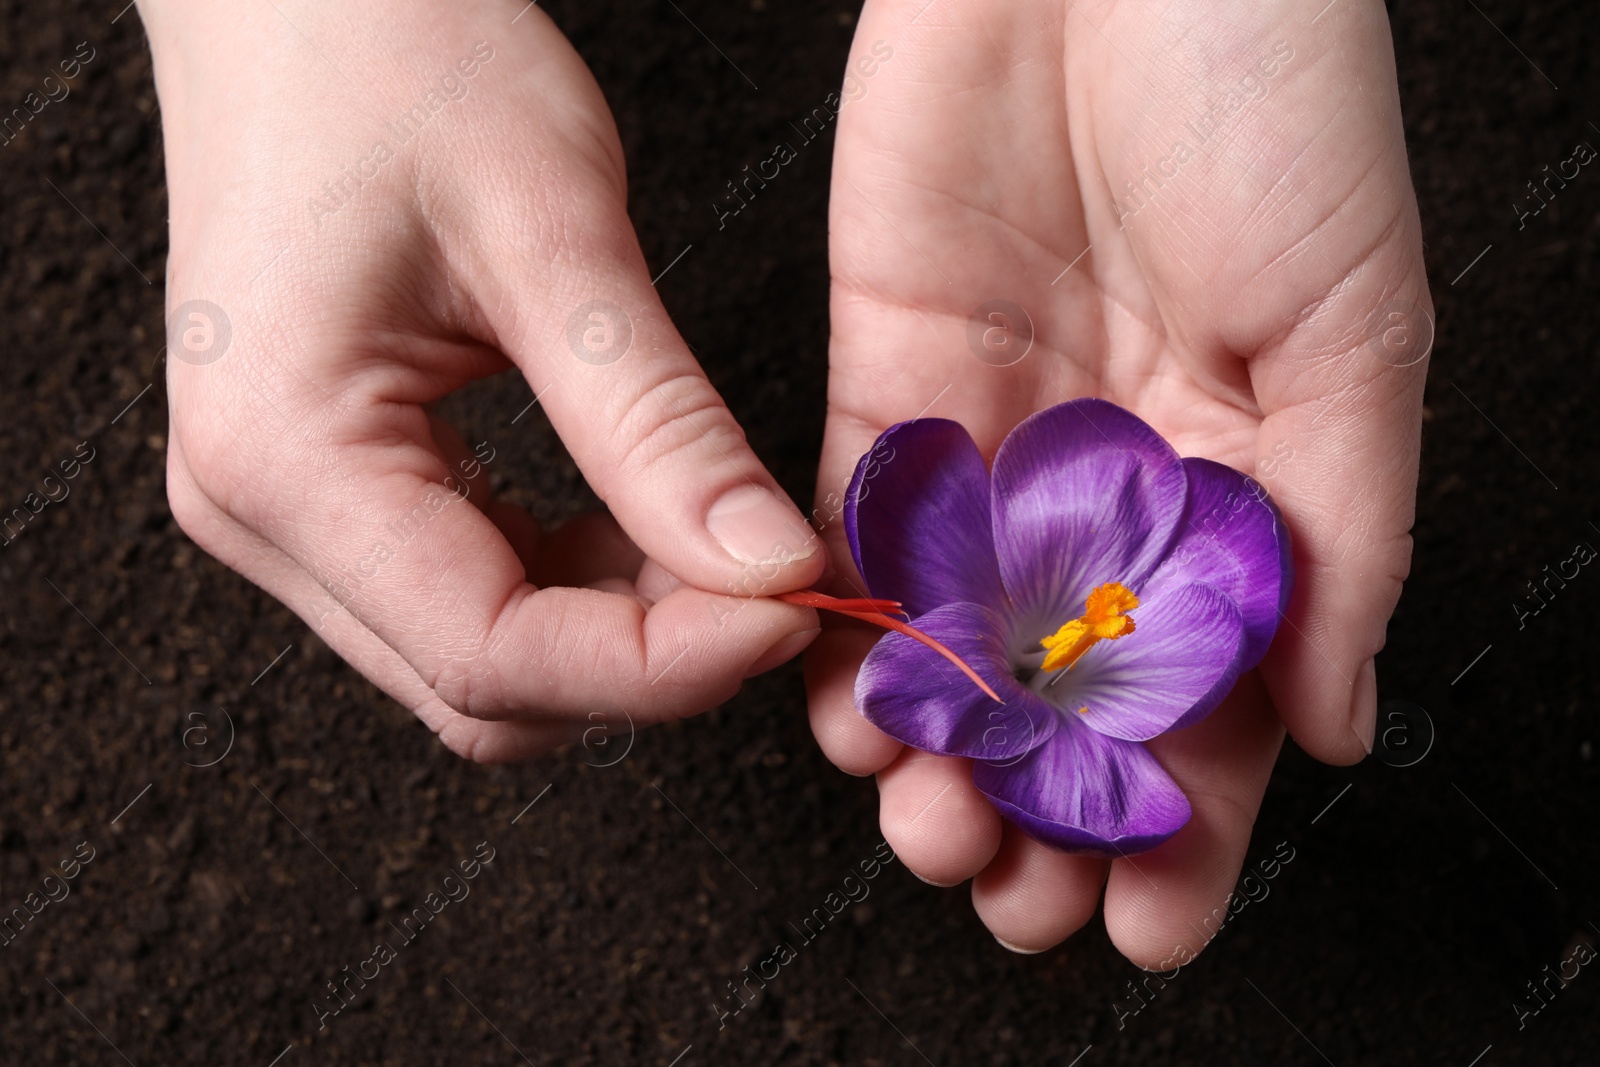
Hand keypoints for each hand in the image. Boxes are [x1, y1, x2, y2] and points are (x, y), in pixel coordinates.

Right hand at [147, 0, 823, 761]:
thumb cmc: (392, 52)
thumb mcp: (551, 232)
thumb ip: (656, 422)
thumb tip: (766, 566)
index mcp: (287, 459)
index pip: (493, 655)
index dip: (661, 665)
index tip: (793, 610)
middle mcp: (259, 512)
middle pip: (481, 685)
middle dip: (646, 659)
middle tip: (773, 580)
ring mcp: (284, 508)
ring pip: (478, 658)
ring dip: (615, 630)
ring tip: (718, 540)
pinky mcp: (328, 485)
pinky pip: (465, 591)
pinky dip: (573, 582)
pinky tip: (644, 516)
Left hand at [807, 0, 1427, 963]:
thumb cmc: (1274, 98)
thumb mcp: (1356, 326)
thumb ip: (1343, 536)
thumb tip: (1330, 725)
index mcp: (1248, 480)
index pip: (1216, 696)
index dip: (1186, 823)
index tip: (1142, 924)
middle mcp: (1117, 477)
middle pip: (1072, 691)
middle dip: (1042, 807)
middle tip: (1004, 890)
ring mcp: (999, 433)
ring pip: (959, 637)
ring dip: (940, 745)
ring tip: (922, 824)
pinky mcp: (888, 373)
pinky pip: (862, 531)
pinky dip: (848, 626)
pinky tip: (844, 710)